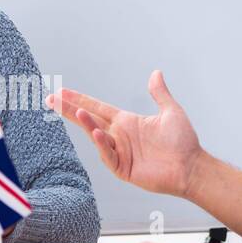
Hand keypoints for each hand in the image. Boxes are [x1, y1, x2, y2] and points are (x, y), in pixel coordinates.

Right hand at [46, 70, 203, 197]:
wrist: (191, 168)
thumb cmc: (183, 142)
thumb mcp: (171, 112)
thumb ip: (160, 94)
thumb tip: (156, 73)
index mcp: (127, 122)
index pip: (97, 107)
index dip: (80, 100)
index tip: (62, 91)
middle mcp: (119, 136)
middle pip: (89, 120)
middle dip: (70, 110)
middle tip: (50, 99)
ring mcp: (120, 153)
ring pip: (96, 136)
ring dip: (86, 124)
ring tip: (76, 112)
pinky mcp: (123, 169)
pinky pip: (108, 155)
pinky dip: (103, 144)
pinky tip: (99, 133)